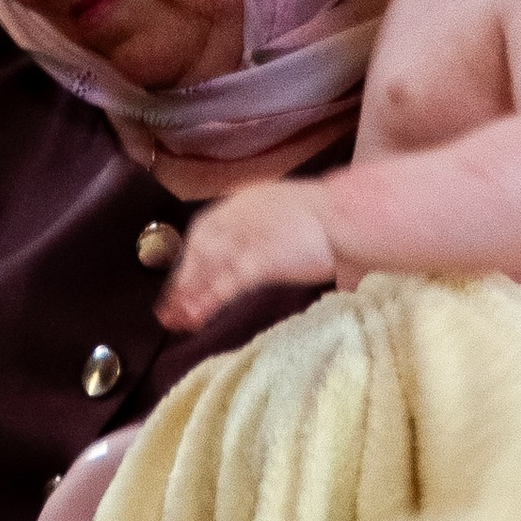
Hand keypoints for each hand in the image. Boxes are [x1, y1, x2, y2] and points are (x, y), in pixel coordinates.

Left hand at [159, 179, 336, 332]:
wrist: (352, 216)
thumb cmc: (335, 217)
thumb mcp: (292, 215)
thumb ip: (273, 228)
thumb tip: (270, 245)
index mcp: (246, 200)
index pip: (206, 230)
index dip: (192, 256)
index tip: (184, 277)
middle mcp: (239, 215)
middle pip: (200, 250)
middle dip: (183, 280)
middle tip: (168, 307)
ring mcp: (248, 237)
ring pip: (207, 269)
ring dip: (188, 295)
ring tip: (175, 320)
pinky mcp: (259, 260)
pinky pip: (225, 284)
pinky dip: (207, 300)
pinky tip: (197, 317)